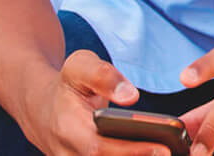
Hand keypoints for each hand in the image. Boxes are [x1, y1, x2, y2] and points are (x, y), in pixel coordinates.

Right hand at [18, 50, 162, 155]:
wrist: (41, 108)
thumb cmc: (67, 85)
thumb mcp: (80, 67)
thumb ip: (104, 76)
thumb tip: (131, 97)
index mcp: (67, 127)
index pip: (98, 147)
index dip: (131, 150)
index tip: (162, 147)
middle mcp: (67, 153)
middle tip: (172, 152)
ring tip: (169, 153)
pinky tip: (153, 153)